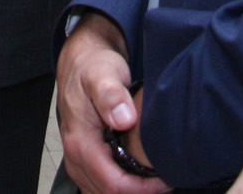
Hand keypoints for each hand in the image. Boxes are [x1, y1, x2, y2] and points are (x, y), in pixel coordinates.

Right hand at [55, 13, 169, 193]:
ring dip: (131, 191)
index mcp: (80, 142)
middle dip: (139, 192)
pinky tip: (140, 177)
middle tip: (166, 181)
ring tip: (156, 181)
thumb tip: (124, 119)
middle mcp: (75, 156)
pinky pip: (101, 185)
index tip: (165, 179)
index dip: (142, 189)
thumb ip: (111, 96)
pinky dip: (122, 187)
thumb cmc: (93, 67)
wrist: (81, 61)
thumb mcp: (103, 74)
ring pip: (104, 193)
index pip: (113, 184)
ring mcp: (78, 159)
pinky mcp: (85, 158)